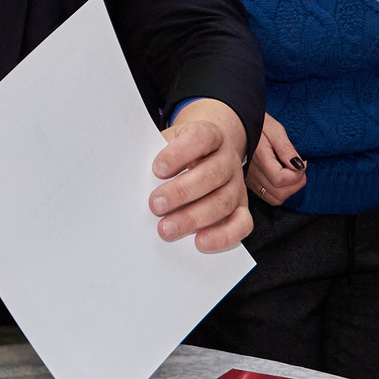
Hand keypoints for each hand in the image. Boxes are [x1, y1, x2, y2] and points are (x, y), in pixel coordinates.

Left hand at [152, 98, 252, 251]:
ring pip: (224, 202)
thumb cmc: (181, 151)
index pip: (201, 138)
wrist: (210, 152)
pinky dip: (223, 236)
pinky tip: (200, 242)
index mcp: (210, 136)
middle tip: (155, 206)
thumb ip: (157, 153)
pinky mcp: (242, 208)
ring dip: (194, 218)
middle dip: (181, 192)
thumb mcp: (170, 142)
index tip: (157, 169)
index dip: (179, 153)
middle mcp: (227, 159)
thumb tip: (136, 178)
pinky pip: (242, 224)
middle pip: (212, 174)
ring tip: (166, 230)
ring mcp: (237, 184)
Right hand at [246, 114, 307, 205]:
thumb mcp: (275, 130)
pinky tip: (283, 178)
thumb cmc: (258, 126)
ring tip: (292, 173)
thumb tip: (299, 166)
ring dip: (289, 189)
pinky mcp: (251, 184)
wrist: (238, 127)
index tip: (302, 162)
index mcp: (259, 159)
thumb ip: (287, 149)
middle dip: (296, 183)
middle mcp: (253, 174)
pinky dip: (281, 191)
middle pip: (280, 194)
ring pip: (276, 199)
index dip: (297, 174)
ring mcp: (251, 181)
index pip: (280, 179)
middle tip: (299, 168)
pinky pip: (269, 197)